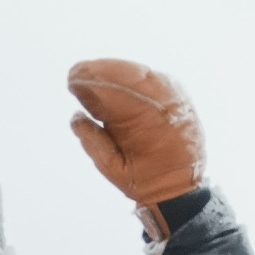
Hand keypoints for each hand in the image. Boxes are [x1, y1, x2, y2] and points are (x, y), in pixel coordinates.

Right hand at [68, 58, 204, 207]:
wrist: (180, 185)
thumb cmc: (145, 179)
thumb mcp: (113, 167)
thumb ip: (93, 142)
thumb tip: (77, 116)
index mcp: (149, 125)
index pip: (118, 94)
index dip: (94, 83)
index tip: (74, 78)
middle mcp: (165, 107)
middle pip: (131, 77)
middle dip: (101, 72)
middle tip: (77, 71)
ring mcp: (174, 98)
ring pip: (142, 74)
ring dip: (114, 70)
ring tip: (89, 69)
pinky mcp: (176, 96)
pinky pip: (151, 78)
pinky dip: (128, 75)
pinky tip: (109, 74)